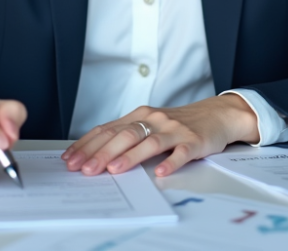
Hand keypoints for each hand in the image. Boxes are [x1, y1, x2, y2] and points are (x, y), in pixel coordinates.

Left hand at [62, 94, 259, 177]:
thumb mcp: (150, 124)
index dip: (88, 144)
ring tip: (114, 170)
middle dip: (102, 153)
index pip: (108, 129)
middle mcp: (155, 120)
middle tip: (85, 169)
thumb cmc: (179, 123)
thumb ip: (126, 135)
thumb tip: (94, 154)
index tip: (70, 159)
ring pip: (149, 142)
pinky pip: (181, 153)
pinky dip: (171, 162)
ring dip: (130, 156)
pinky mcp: (194, 141)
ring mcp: (175, 130)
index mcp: (140, 115)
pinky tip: (161, 172)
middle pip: (125, 135)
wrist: (217, 114)